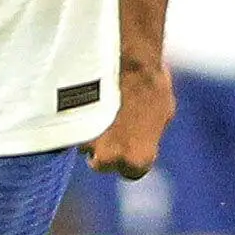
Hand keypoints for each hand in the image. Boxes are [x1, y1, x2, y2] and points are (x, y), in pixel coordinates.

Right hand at [83, 58, 173, 178]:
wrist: (127, 62)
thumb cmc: (150, 85)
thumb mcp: (163, 113)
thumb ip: (148, 134)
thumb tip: (143, 133)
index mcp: (138, 160)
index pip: (131, 172)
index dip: (129, 155)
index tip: (127, 142)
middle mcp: (111, 159)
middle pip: (102, 163)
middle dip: (104, 148)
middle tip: (108, 124)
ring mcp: (88, 143)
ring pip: (84, 144)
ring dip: (89, 131)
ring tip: (98, 105)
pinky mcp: (71, 124)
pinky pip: (72, 127)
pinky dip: (77, 117)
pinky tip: (86, 99)